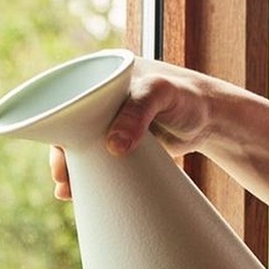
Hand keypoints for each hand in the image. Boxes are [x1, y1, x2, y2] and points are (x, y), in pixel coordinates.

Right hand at [49, 57, 220, 199]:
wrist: (211, 119)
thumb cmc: (187, 96)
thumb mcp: (161, 95)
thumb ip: (137, 114)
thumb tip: (112, 146)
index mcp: (102, 76)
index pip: (68, 100)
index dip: (57, 126)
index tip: (59, 153)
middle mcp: (101, 99)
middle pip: (70, 129)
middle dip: (63, 156)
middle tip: (63, 181)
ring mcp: (109, 124)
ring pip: (82, 148)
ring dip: (73, 170)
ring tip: (67, 192)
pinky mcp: (119, 144)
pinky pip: (97, 160)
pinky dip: (89, 176)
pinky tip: (79, 191)